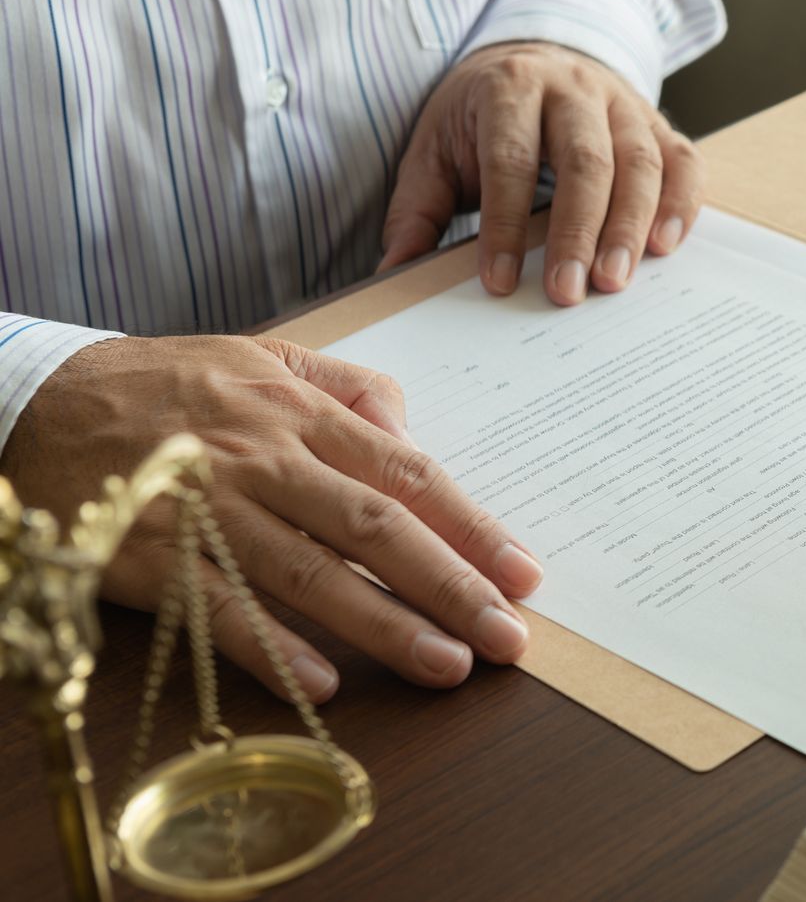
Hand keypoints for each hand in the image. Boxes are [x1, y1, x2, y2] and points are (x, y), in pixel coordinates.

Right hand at [1, 336, 544, 702]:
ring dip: (383, 625)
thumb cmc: (164, 383)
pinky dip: (270, 647)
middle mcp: (262, 458)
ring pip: (309, 572)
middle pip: (374, 527)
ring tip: (445, 665)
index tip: (523, 572)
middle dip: (450, 584)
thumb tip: (411, 434)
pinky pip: (216, 608)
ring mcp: (204, 509)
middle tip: (508, 635)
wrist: (34, 398)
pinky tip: (322, 684)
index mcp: (297, 411)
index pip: (406, 472)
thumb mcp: (263, 355)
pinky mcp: (146, 555)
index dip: (470, 525)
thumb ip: (348, 389)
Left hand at [380, 41, 704, 303]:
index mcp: (509, 88)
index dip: (504, 223)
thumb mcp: (434, 151)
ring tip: (616, 282)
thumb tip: (392, 274)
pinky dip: (681, 202)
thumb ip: (417, 211)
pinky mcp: (655, 121)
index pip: (510, 158)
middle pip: (585, 160)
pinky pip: (682, 159)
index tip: (498, 282)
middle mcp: (573, 87)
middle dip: (577, 231)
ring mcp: (621, 102)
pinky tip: (665, 245)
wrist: (533, 58)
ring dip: (632, 225)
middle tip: (569, 292)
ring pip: (640, 161)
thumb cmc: (480, 117)